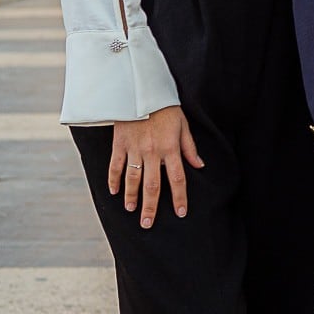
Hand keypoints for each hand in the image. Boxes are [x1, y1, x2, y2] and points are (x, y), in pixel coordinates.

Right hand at [109, 105, 203, 229]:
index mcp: (170, 148)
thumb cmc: (165, 107)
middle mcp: (152, 152)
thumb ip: (189, 147)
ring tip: (132, 210)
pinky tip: (113, 192)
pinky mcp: (120, 144)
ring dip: (132, 197)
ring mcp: (134, 149)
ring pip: (132, 179)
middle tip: (148, 224)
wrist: (141, 90)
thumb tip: (199, 166)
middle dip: (150, 207)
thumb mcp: (183, 125)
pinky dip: (113, 180)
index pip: (177, 178)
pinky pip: (115, 165)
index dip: (179, 197)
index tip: (180, 212)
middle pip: (152, 185)